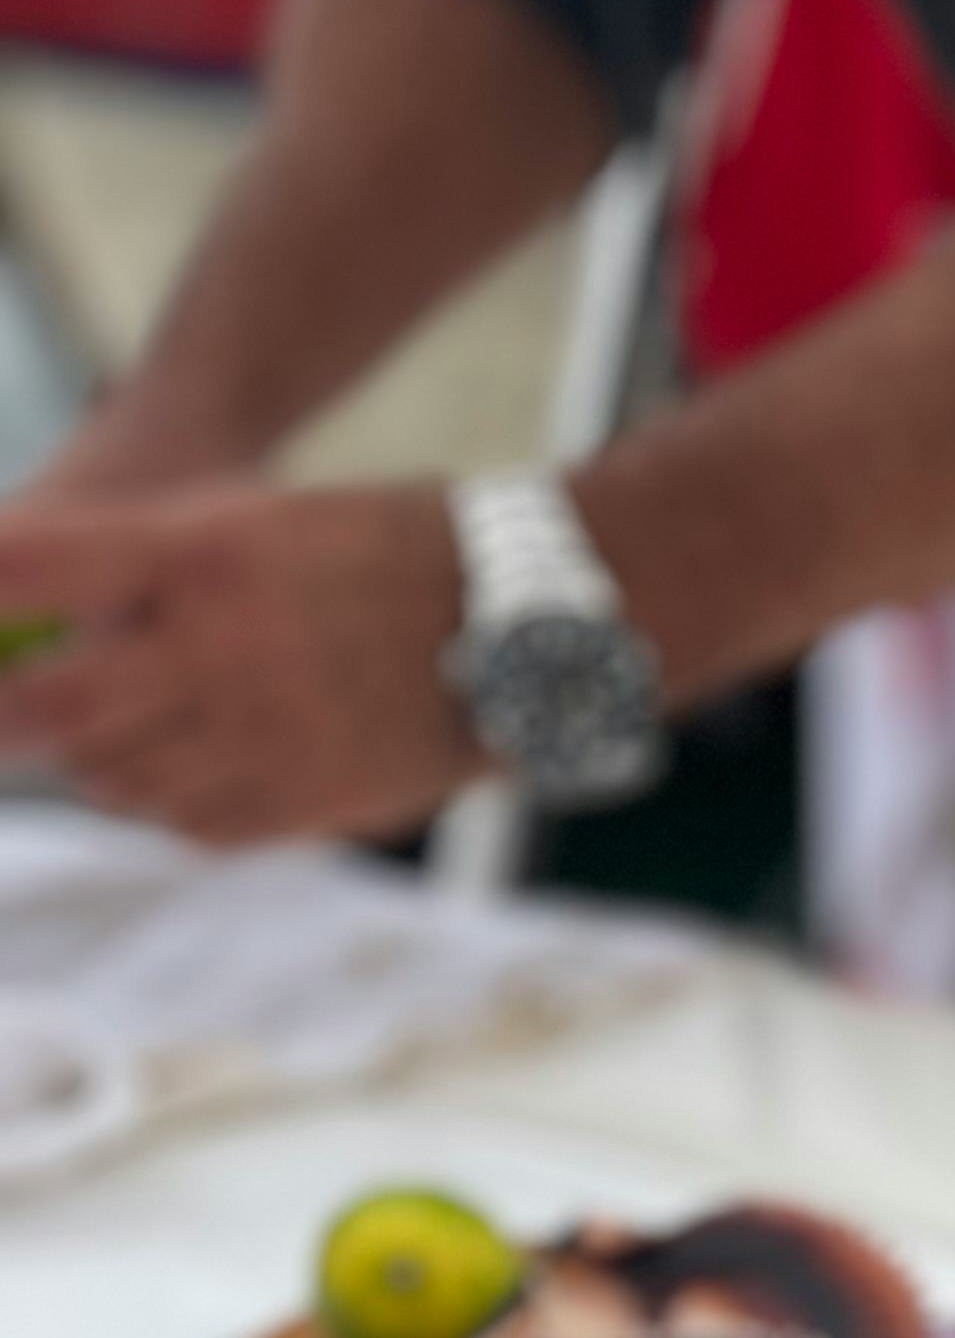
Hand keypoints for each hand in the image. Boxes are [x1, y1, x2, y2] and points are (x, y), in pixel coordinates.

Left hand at [0, 480, 479, 848]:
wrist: (520, 622)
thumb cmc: (374, 550)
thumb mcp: (251, 515)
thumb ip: (141, 565)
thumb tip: (38, 628)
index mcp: (204, 550)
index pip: (31, 568)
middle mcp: (225, 647)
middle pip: (55, 705)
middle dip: (8, 716)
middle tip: (1, 716)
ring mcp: (267, 735)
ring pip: (118, 779)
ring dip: (90, 763)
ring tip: (90, 743)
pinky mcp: (306, 802)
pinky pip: (193, 823)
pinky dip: (161, 804)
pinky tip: (168, 777)